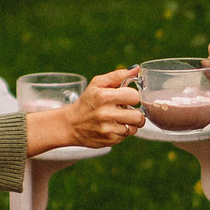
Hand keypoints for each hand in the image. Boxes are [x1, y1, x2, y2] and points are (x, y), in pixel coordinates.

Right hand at [26, 68, 145, 153]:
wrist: (70, 125)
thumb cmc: (86, 102)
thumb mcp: (97, 84)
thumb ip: (118, 75)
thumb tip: (136, 69)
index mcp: (104, 97)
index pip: (135, 96)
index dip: (133, 97)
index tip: (127, 99)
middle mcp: (106, 114)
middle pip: (139, 116)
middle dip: (136, 113)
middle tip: (128, 111)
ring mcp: (108, 129)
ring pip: (135, 127)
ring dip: (131, 123)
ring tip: (120, 119)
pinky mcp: (109, 140)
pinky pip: (127, 136)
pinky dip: (123, 131)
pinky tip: (113, 127)